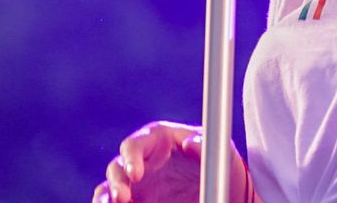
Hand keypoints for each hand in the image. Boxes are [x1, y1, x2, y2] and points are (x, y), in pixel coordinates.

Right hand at [92, 121, 249, 202]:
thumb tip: (190, 143)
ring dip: (107, 198)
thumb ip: (207, 146)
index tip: (136, 174)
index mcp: (159, 140)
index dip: (131, 156)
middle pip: (116, 167)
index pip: (135, 144)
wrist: (229, 193)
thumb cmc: (223, 167)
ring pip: (109, 189)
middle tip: (122, 198)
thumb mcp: (223, 155)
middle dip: (116, 182)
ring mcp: (137, 185)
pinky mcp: (137, 202)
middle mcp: (142, 160)